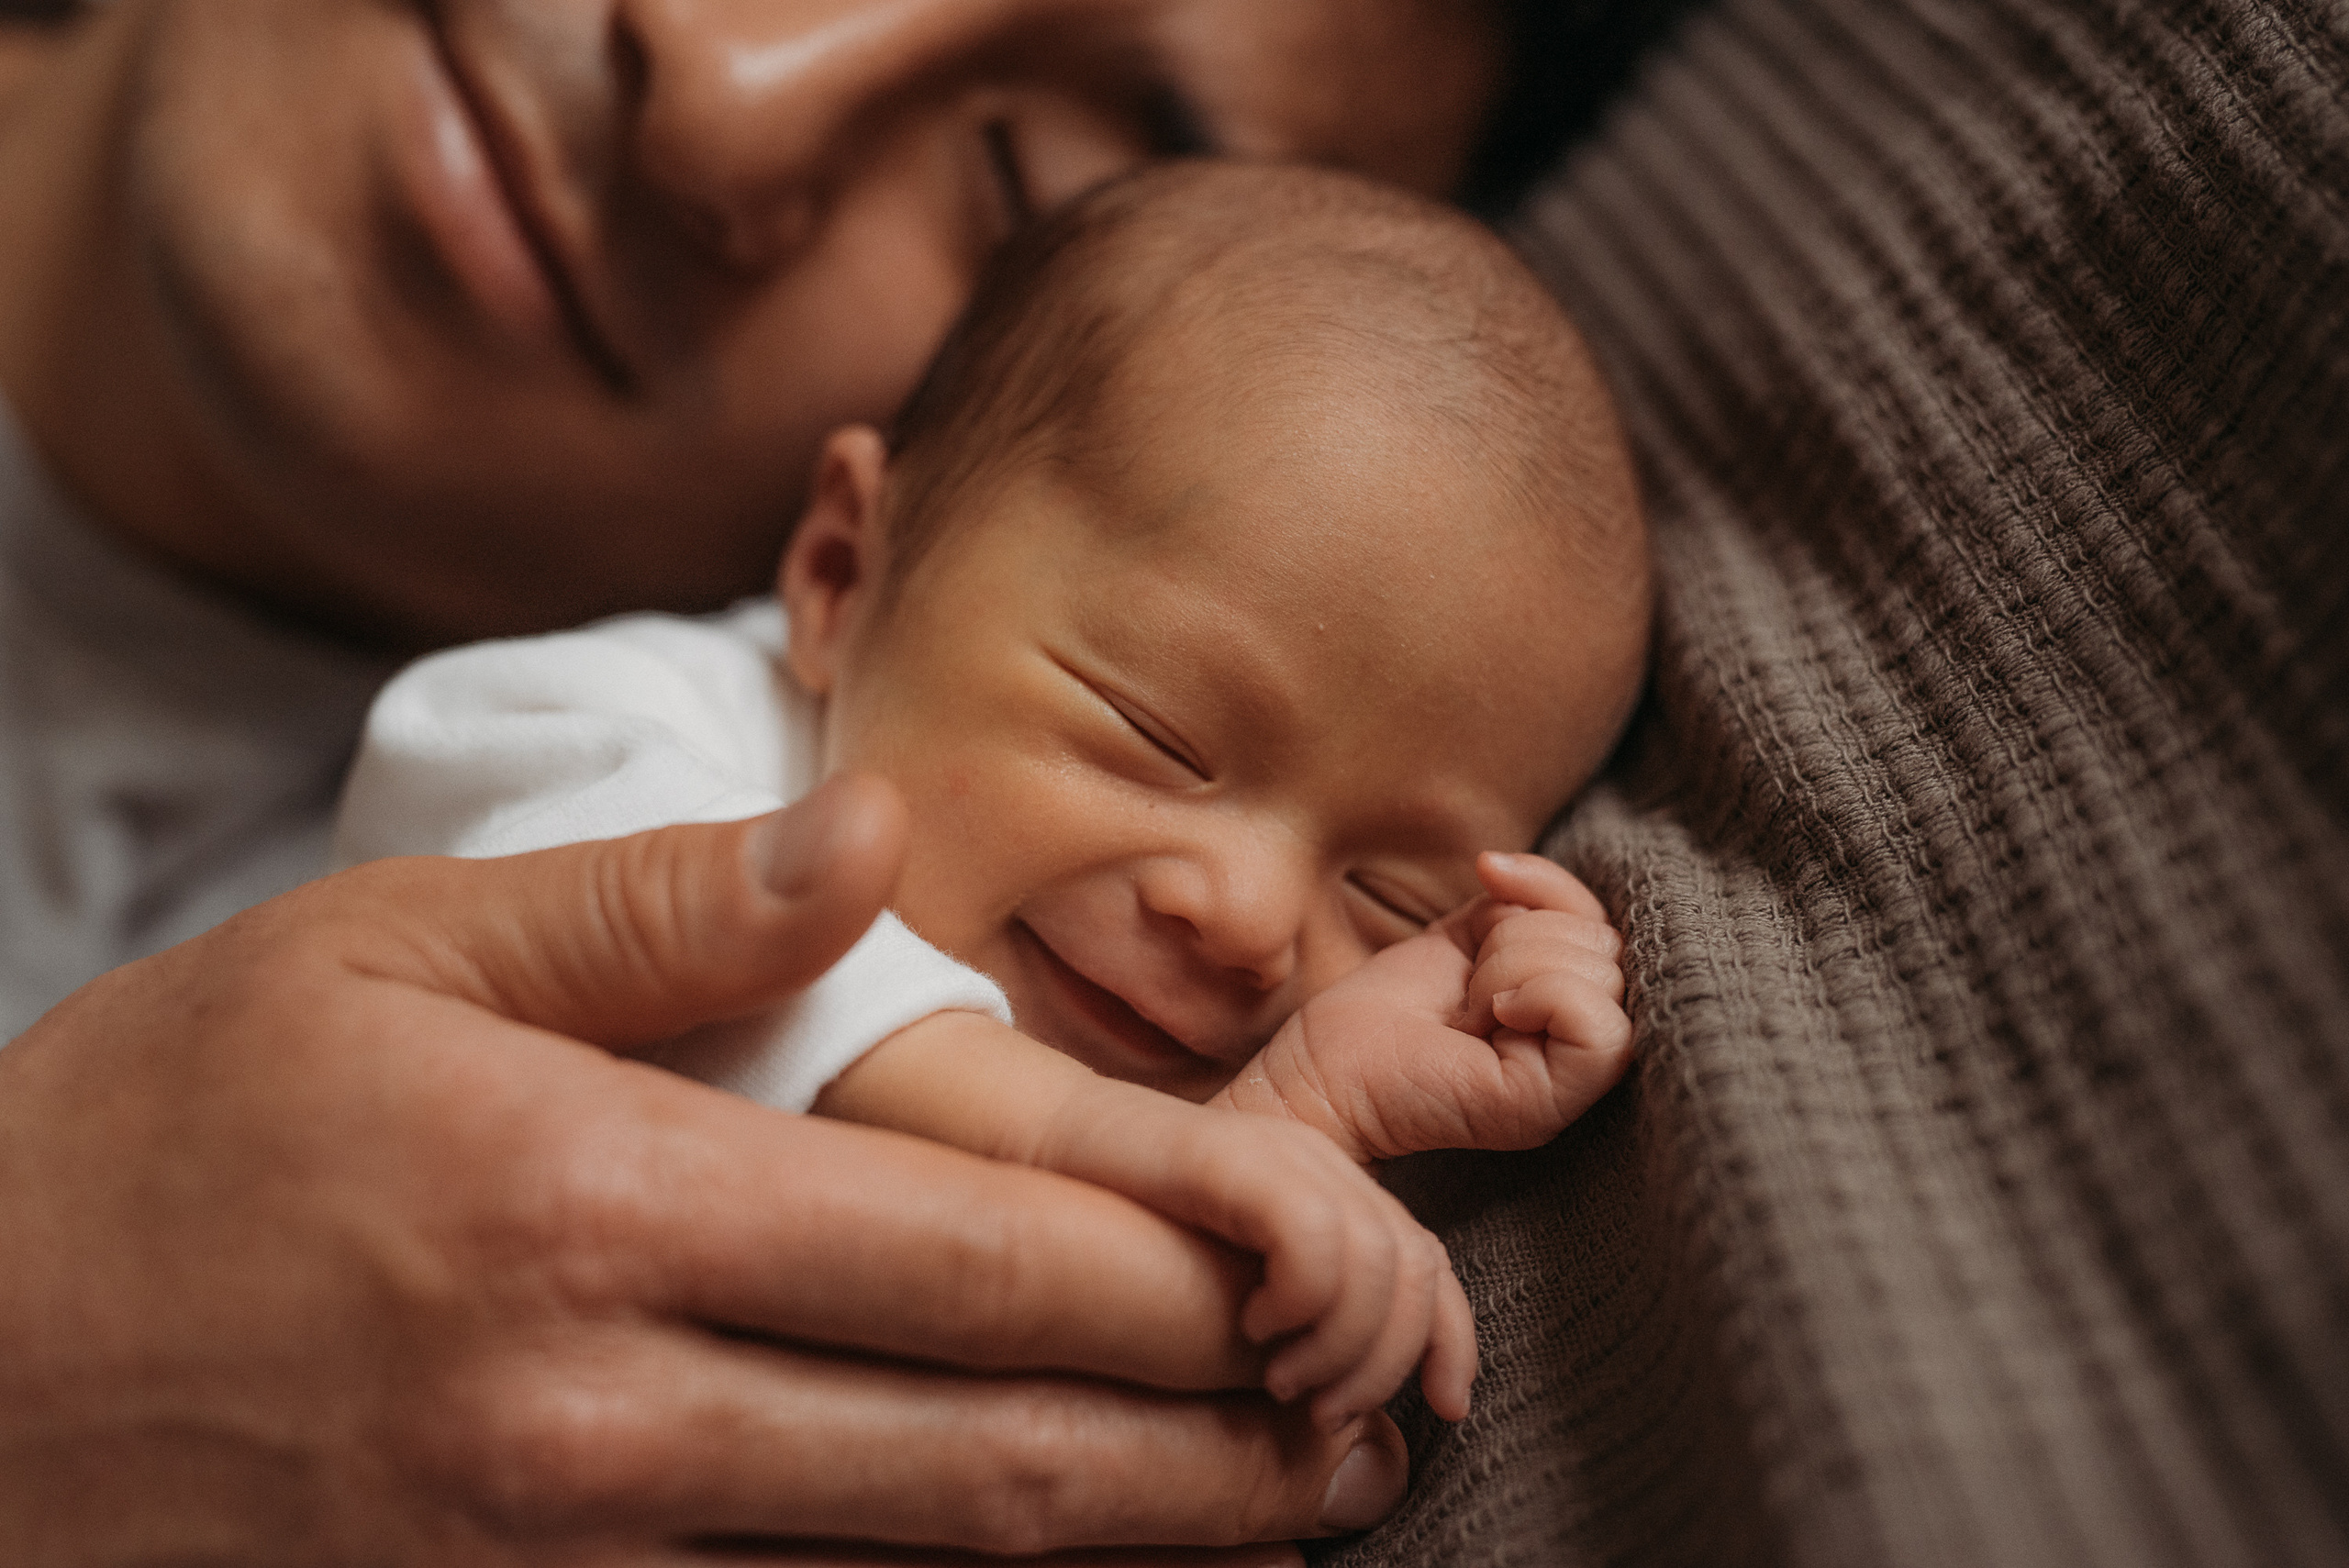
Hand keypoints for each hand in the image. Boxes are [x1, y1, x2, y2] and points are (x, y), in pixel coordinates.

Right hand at [0, 777, 1406, 1563]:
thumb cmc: (164, 1141)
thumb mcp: (381, 954)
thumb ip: (653, 907)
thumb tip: (876, 834)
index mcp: (592, 1205)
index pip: (974, 1256)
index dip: (1186, 1277)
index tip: (1319, 1266)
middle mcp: (602, 1416)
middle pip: (996, 1449)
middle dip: (1219, 1447)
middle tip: (1371, 1421)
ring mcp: (565, 1564)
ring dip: (1132, 1550)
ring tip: (1291, 1514)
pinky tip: (1060, 1567)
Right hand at [1032, 1078, 1478, 1430]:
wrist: (1041, 1151)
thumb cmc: (1123, 1243)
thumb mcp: (1229, 1309)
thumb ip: (1294, 1345)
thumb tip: (1364, 1448)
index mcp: (1330, 1196)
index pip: (1429, 1263)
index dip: (1451, 1340)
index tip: (1445, 1410)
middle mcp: (1320, 1168)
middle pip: (1417, 1266)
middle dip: (1387, 1361)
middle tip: (1324, 1413)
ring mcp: (1282, 1156)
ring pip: (1380, 1260)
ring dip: (1342, 1345)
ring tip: (1279, 1379)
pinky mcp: (1236, 1157)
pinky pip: (1313, 1233)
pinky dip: (1302, 1299)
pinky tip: (1252, 1324)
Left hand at [1216, 852, 1631, 1162]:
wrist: (1331, 1067)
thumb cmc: (1393, 1008)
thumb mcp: (1468, 932)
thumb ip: (1517, 900)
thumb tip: (1499, 863)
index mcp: (1571, 1004)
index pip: (1603, 924)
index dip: (1548, 889)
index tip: (1487, 882)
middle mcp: (1582, 1044)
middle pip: (1605, 946)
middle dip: (1519, 938)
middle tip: (1467, 986)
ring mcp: (1574, 1081)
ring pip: (1601, 978)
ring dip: (1511, 969)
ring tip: (1468, 1008)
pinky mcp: (1552, 1104)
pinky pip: (1600, 1028)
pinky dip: (1543, 998)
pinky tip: (1490, 1016)